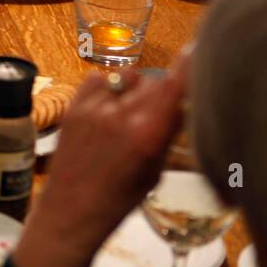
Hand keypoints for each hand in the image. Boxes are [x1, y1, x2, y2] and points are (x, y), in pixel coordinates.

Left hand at [11, 57, 187, 266]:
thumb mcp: (155, 170)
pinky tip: (107, 106)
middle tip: (158, 110)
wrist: (71, 211)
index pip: (174, 85)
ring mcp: (93, 108)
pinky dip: (107, 86)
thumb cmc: (119, 199)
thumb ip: (167, 134)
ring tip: (130, 109)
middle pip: (154, 81)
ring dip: (134, 87)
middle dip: (162, 91)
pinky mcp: (72, 107)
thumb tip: (180, 105)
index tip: (194, 54)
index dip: (187, 68)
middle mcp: (121, 114)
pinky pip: (97, 79)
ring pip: (126, 76)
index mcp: (148, 133)